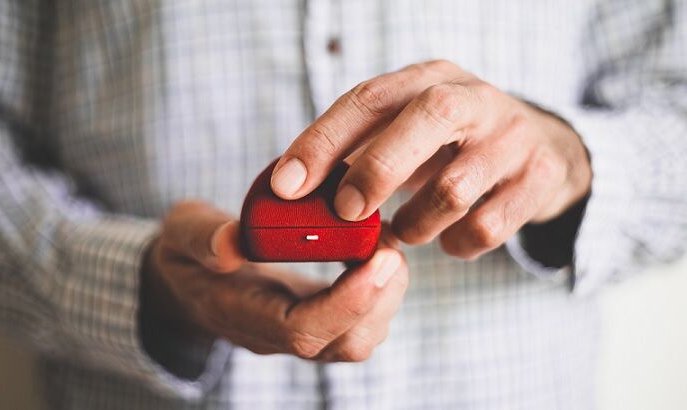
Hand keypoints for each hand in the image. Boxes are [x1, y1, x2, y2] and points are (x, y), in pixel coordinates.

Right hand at [141, 201, 407, 363]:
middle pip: (343, 342)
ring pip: (358, 337)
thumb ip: (202, 237)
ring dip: (385, 293)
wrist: (189, 275)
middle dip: (380, 296)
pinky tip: (375, 249)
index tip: (379, 258)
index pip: (302, 330)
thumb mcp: (182, 232)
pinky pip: (359, 320)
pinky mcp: (316, 318)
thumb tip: (231, 243)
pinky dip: (379, 287)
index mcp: (240, 314)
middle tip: (392, 244)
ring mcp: (298, 331)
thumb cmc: (187, 251)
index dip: (347, 302)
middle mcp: (275, 334)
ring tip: (387, 242)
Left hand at [271, 60, 591, 258]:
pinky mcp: (539, 178)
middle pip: (426, 119)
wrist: (543, 148)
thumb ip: (355, 151)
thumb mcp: (407, 129)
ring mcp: (513, 137)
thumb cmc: (451, 143)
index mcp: (428, 78)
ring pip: (454, 189)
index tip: (286, 184)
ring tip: (405, 229)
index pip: (369, 99)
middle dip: (376, 170)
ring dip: (415, 223)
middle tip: (346, 212)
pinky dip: (456, 244)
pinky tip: (449, 239)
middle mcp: (474, 98)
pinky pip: (486, 228)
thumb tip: (291, 191)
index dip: (322, 141)